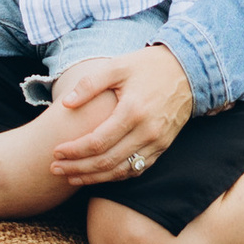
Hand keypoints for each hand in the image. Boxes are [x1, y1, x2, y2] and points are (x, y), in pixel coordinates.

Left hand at [45, 43, 194, 187]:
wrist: (187, 71)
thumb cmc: (147, 66)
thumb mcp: (117, 66)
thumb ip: (90, 84)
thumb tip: (65, 104)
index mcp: (133, 111)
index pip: (97, 142)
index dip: (74, 151)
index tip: (55, 152)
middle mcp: (146, 132)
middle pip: (107, 161)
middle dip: (78, 168)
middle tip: (55, 169)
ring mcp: (156, 142)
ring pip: (121, 171)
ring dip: (94, 178)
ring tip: (71, 177)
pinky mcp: (162, 147)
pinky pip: (136, 169)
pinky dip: (115, 176)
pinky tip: (98, 175)